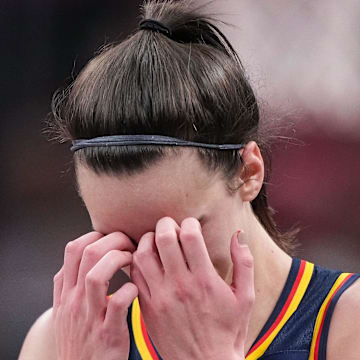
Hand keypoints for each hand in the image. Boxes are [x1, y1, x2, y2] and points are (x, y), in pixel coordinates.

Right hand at [52, 231, 137, 359]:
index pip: (73, 249)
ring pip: (97, 275)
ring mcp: (89, 318)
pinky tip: (136, 288)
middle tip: (129, 243)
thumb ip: (72, 285)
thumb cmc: (80, 340)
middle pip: (87, 254)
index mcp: (65, 293)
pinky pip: (118, 303)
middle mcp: (74, 302)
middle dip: (113, 240)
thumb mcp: (66, 311)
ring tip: (132, 260)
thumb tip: (85, 257)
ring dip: (119, 260)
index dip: (95, 236)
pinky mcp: (108, 335)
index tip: (112, 240)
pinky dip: (130, 289)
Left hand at [130, 217, 254, 359]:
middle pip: (164, 239)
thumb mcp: (245, 297)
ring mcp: (160, 297)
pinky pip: (134, 274)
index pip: (190, 236)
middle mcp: (180, 285)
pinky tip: (146, 258)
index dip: (190, 222)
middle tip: (170, 224)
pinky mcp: (147, 307)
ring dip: (148, 239)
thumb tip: (237, 234)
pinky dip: (137, 260)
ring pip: (143, 254)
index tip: (192, 224)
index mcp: (205, 280)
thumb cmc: (228, 330)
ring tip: (156, 239)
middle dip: (166, 223)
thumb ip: (244, 262)